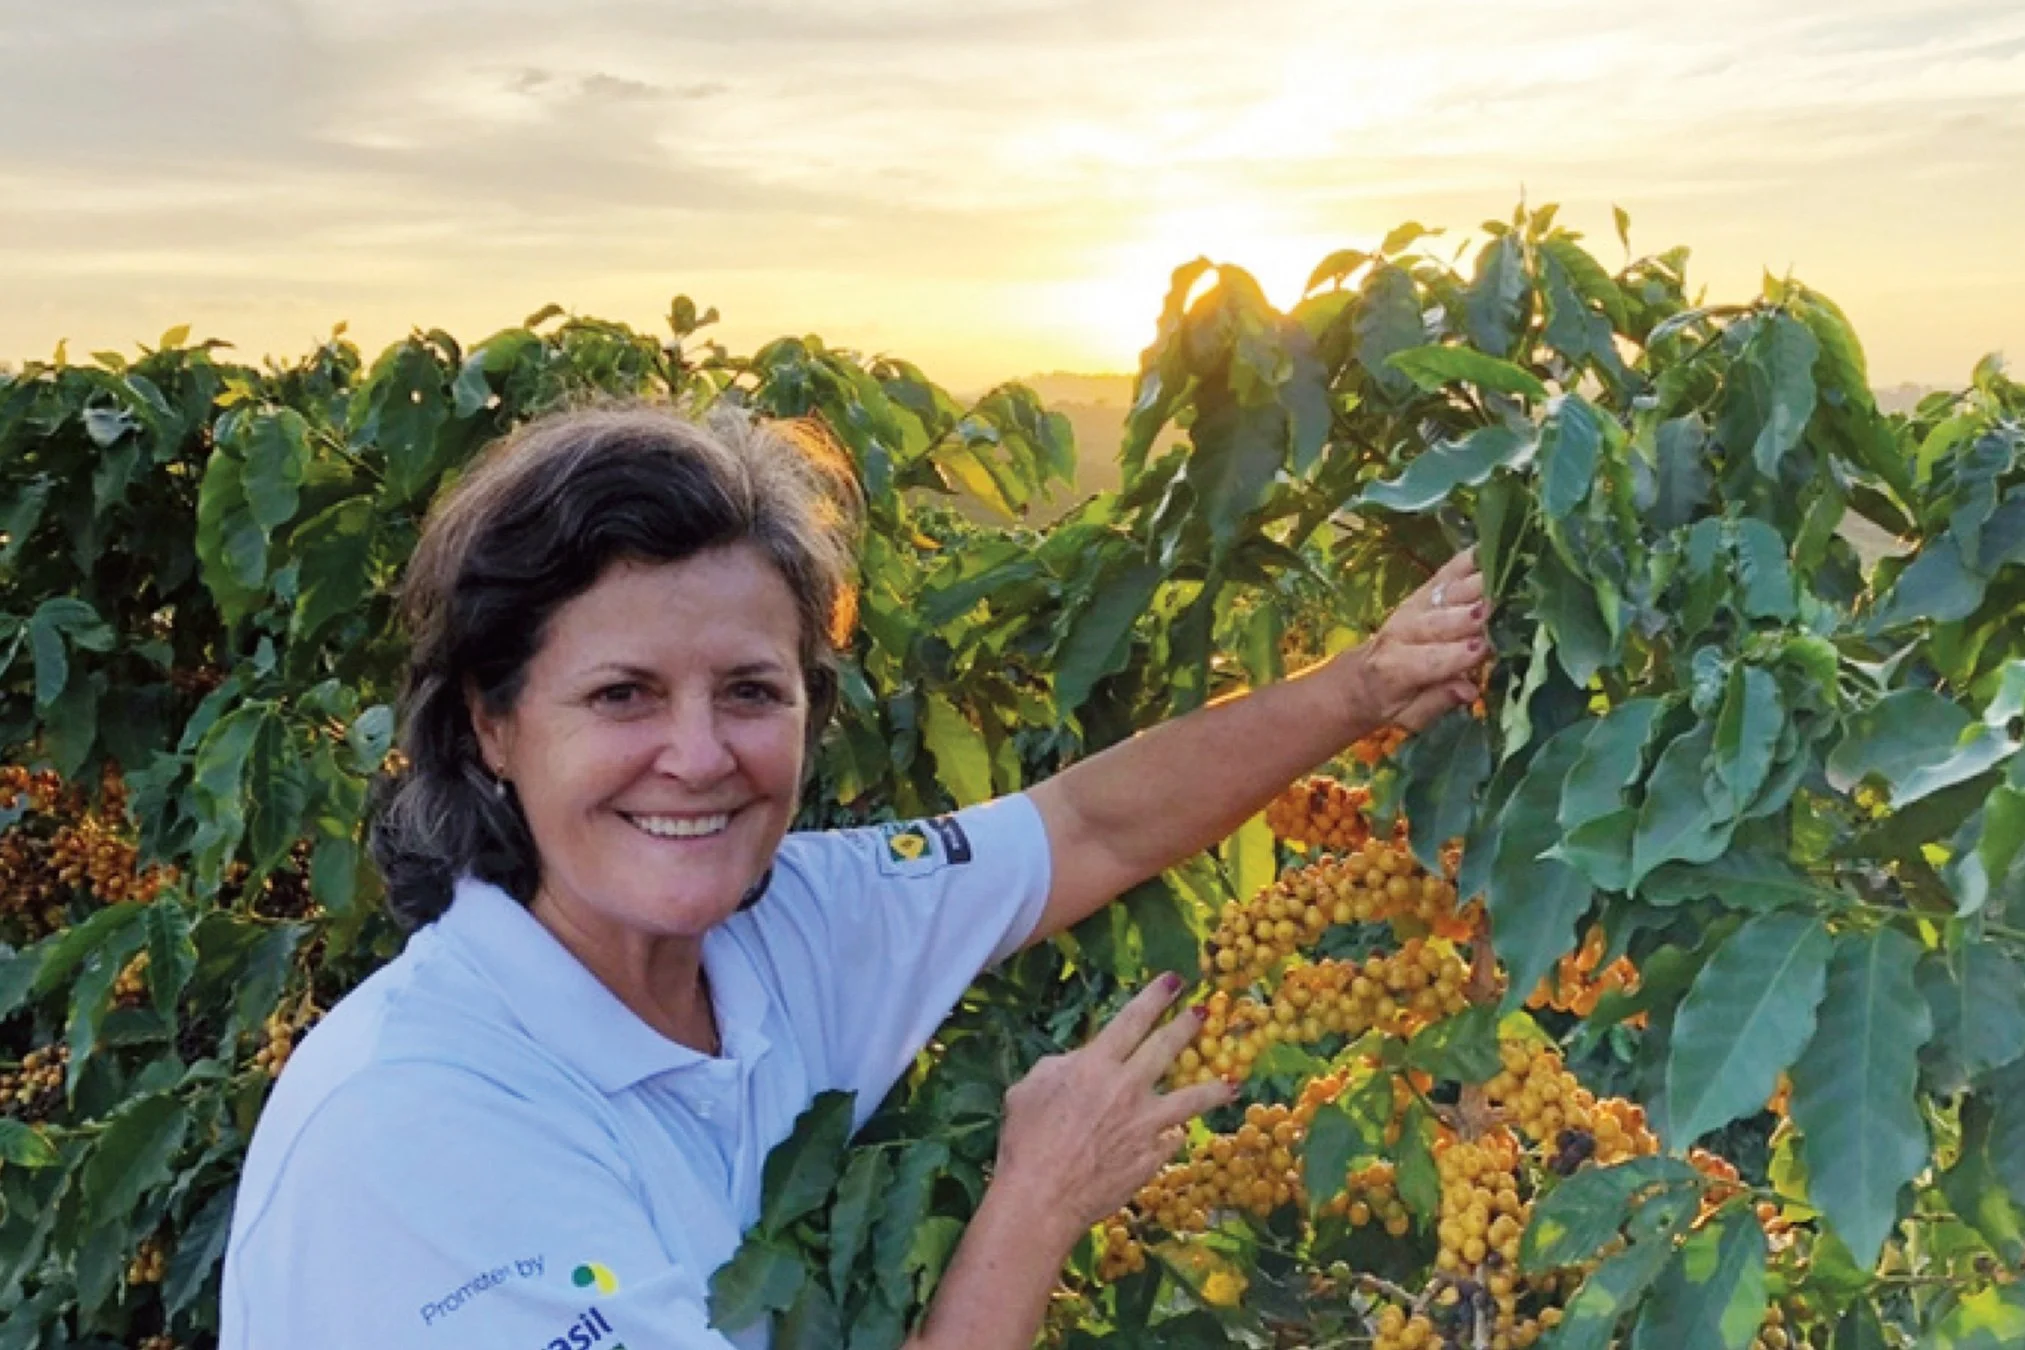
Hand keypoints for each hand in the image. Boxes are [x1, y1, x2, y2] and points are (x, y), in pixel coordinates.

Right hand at [993, 974, 1231, 1246]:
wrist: (1043, 1198)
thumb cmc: (1026, 1142)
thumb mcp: (1029, 1088)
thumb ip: (1060, 1068)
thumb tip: (1079, 1065)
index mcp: (1096, 1065)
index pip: (1132, 1019)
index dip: (1155, 997)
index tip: (1174, 981)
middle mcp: (1128, 1088)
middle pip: (1166, 1048)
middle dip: (1187, 1025)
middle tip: (1204, 1011)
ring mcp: (1146, 1124)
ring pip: (1190, 1098)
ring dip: (1212, 1086)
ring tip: (1232, 1080)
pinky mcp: (1152, 1157)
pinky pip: (1171, 1139)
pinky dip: (1174, 1134)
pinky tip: (1180, 1133)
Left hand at [1338, 549, 1489, 731]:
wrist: (1359, 677)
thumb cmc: (1389, 703)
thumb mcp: (1407, 716)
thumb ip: (1436, 702)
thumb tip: (1469, 691)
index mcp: (1396, 668)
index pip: (1429, 660)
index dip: (1455, 655)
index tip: (1482, 649)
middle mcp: (1402, 631)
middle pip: (1440, 620)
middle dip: (1468, 615)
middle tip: (1497, 610)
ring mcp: (1413, 607)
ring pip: (1447, 594)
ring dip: (1476, 586)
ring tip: (1506, 579)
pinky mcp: (1422, 592)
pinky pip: (1446, 573)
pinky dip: (1467, 560)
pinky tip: (1489, 548)